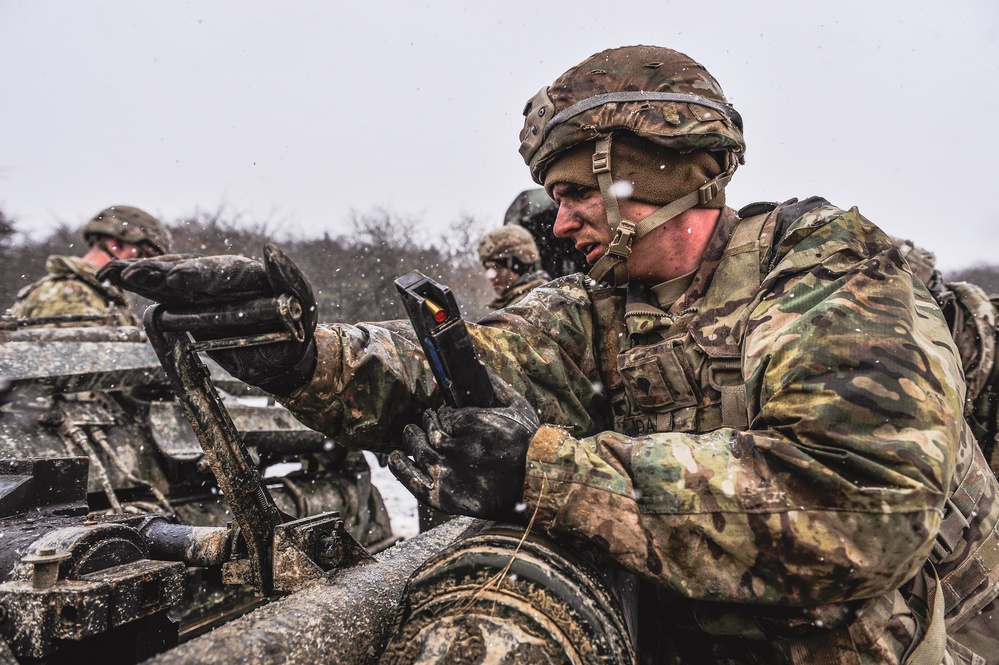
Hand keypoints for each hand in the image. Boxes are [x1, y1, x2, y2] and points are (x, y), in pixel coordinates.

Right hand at [99, 244, 317, 395]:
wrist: (284, 353)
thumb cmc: (298, 326)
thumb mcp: (302, 301)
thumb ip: (288, 277)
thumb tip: (269, 249)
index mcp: (249, 275)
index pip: (222, 273)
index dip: (198, 276)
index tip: (178, 278)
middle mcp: (221, 277)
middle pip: (187, 272)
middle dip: (161, 273)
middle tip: (135, 274)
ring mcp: (201, 290)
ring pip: (168, 279)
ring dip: (142, 276)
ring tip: (116, 273)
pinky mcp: (187, 303)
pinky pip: (160, 291)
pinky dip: (136, 284)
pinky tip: (112, 277)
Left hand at [388, 380, 539, 519]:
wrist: (535, 486)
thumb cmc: (528, 445)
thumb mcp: (519, 407)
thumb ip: (496, 386)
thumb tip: (478, 365)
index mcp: (473, 424)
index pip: (444, 415)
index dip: (442, 414)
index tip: (443, 414)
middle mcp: (457, 448)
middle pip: (429, 431)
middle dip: (426, 423)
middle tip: (426, 419)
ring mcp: (448, 473)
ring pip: (419, 451)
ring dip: (411, 439)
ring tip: (410, 433)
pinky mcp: (443, 496)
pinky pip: (413, 481)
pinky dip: (400, 468)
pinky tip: (395, 457)